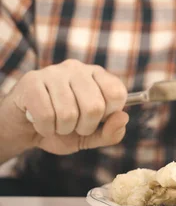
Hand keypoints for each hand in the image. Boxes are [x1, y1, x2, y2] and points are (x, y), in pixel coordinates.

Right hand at [2, 59, 128, 155]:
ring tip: (56, 124)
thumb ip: (110, 132)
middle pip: (95, 106)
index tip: (97, 119)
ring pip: (69, 114)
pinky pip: (47, 115)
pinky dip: (45, 129)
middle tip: (74, 126)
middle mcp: (77, 68)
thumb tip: (123, 117)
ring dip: (62, 129)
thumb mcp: (89, 136)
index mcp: (96, 75)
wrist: (23, 127)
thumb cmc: (60, 127)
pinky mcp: (32, 82)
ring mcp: (53, 72)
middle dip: (85, 127)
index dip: (109, 114)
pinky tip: (41, 122)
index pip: (117, 93)